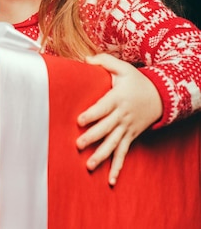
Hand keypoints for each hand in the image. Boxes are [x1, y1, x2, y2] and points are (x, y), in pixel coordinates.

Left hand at [76, 53, 162, 185]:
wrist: (161, 96)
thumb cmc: (137, 80)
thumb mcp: (123, 67)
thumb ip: (104, 61)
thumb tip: (86, 59)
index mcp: (118, 98)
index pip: (103, 108)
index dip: (92, 114)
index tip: (79, 120)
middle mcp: (123, 116)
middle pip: (107, 128)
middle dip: (93, 137)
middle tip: (78, 145)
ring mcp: (127, 128)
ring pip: (114, 144)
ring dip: (102, 156)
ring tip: (89, 166)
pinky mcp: (130, 136)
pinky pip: (124, 153)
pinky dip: (118, 167)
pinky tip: (111, 180)